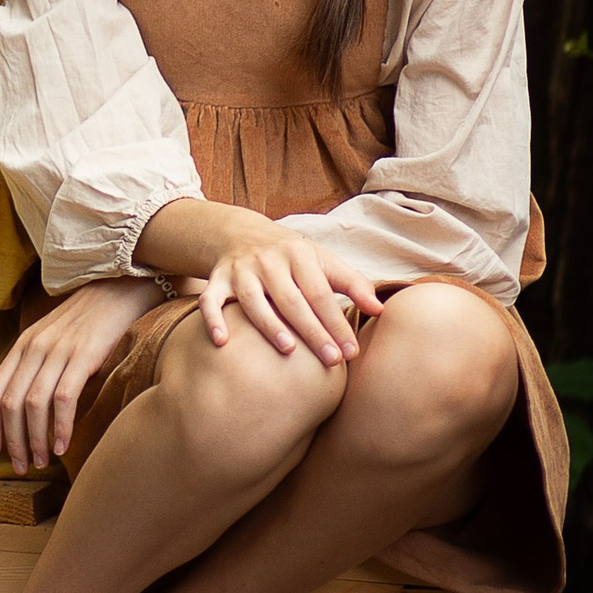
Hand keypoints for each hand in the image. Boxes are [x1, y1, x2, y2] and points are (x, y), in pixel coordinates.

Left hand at [0, 278, 155, 472]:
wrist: (120, 289)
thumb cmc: (89, 321)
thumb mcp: (54, 340)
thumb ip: (39, 367)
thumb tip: (29, 411)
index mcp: (23, 345)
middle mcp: (34, 347)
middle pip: (9, 403)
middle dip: (11, 441)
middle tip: (20, 467)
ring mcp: (57, 351)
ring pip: (32, 405)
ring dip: (34, 440)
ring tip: (41, 462)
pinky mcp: (83, 355)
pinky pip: (63, 398)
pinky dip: (60, 426)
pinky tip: (63, 446)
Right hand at [193, 219, 382, 369]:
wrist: (240, 232)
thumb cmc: (292, 256)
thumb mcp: (323, 261)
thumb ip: (352, 284)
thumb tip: (381, 310)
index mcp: (299, 254)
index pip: (320, 292)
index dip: (336, 322)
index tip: (351, 352)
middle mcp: (268, 260)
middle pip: (291, 299)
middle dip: (312, 330)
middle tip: (330, 360)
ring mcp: (240, 270)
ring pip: (253, 299)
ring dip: (269, 324)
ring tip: (288, 350)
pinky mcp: (217, 279)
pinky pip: (211, 299)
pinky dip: (213, 318)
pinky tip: (222, 341)